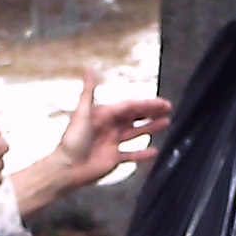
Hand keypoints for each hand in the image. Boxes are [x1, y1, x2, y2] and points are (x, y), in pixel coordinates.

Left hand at [11, 66, 170, 215]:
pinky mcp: (114, 158)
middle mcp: (110, 127)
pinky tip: (155, 150)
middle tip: (168, 108)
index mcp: (104, 115)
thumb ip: (88, 91)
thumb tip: (88, 68)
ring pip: (135, 133)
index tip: (162, 102)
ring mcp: (112, 143)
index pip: (129, 106)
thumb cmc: (72, 140)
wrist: (67, 168)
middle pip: (134, 117)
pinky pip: (131, 154)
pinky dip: (142, 153)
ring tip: (167, 123)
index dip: (146, 104)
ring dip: (151, 128)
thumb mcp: (81, 113)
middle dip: (151, 112)